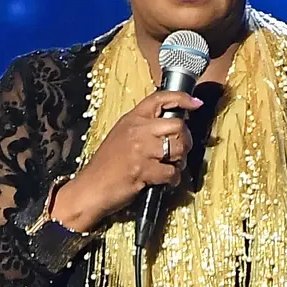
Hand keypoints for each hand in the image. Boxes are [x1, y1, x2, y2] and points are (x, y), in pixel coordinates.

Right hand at [50, 91, 199, 232]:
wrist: (91, 188)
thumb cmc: (107, 164)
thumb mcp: (122, 136)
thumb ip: (144, 128)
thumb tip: (172, 127)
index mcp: (132, 119)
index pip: (160, 99)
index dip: (181, 98)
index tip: (195, 103)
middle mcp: (137, 130)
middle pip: (178, 126)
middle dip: (185, 140)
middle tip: (180, 151)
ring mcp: (140, 149)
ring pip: (178, 149)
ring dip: (180, 161)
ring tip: (171, 167)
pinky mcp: (143, 170)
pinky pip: (171, 172)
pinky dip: (173, 179)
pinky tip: (165, 181)